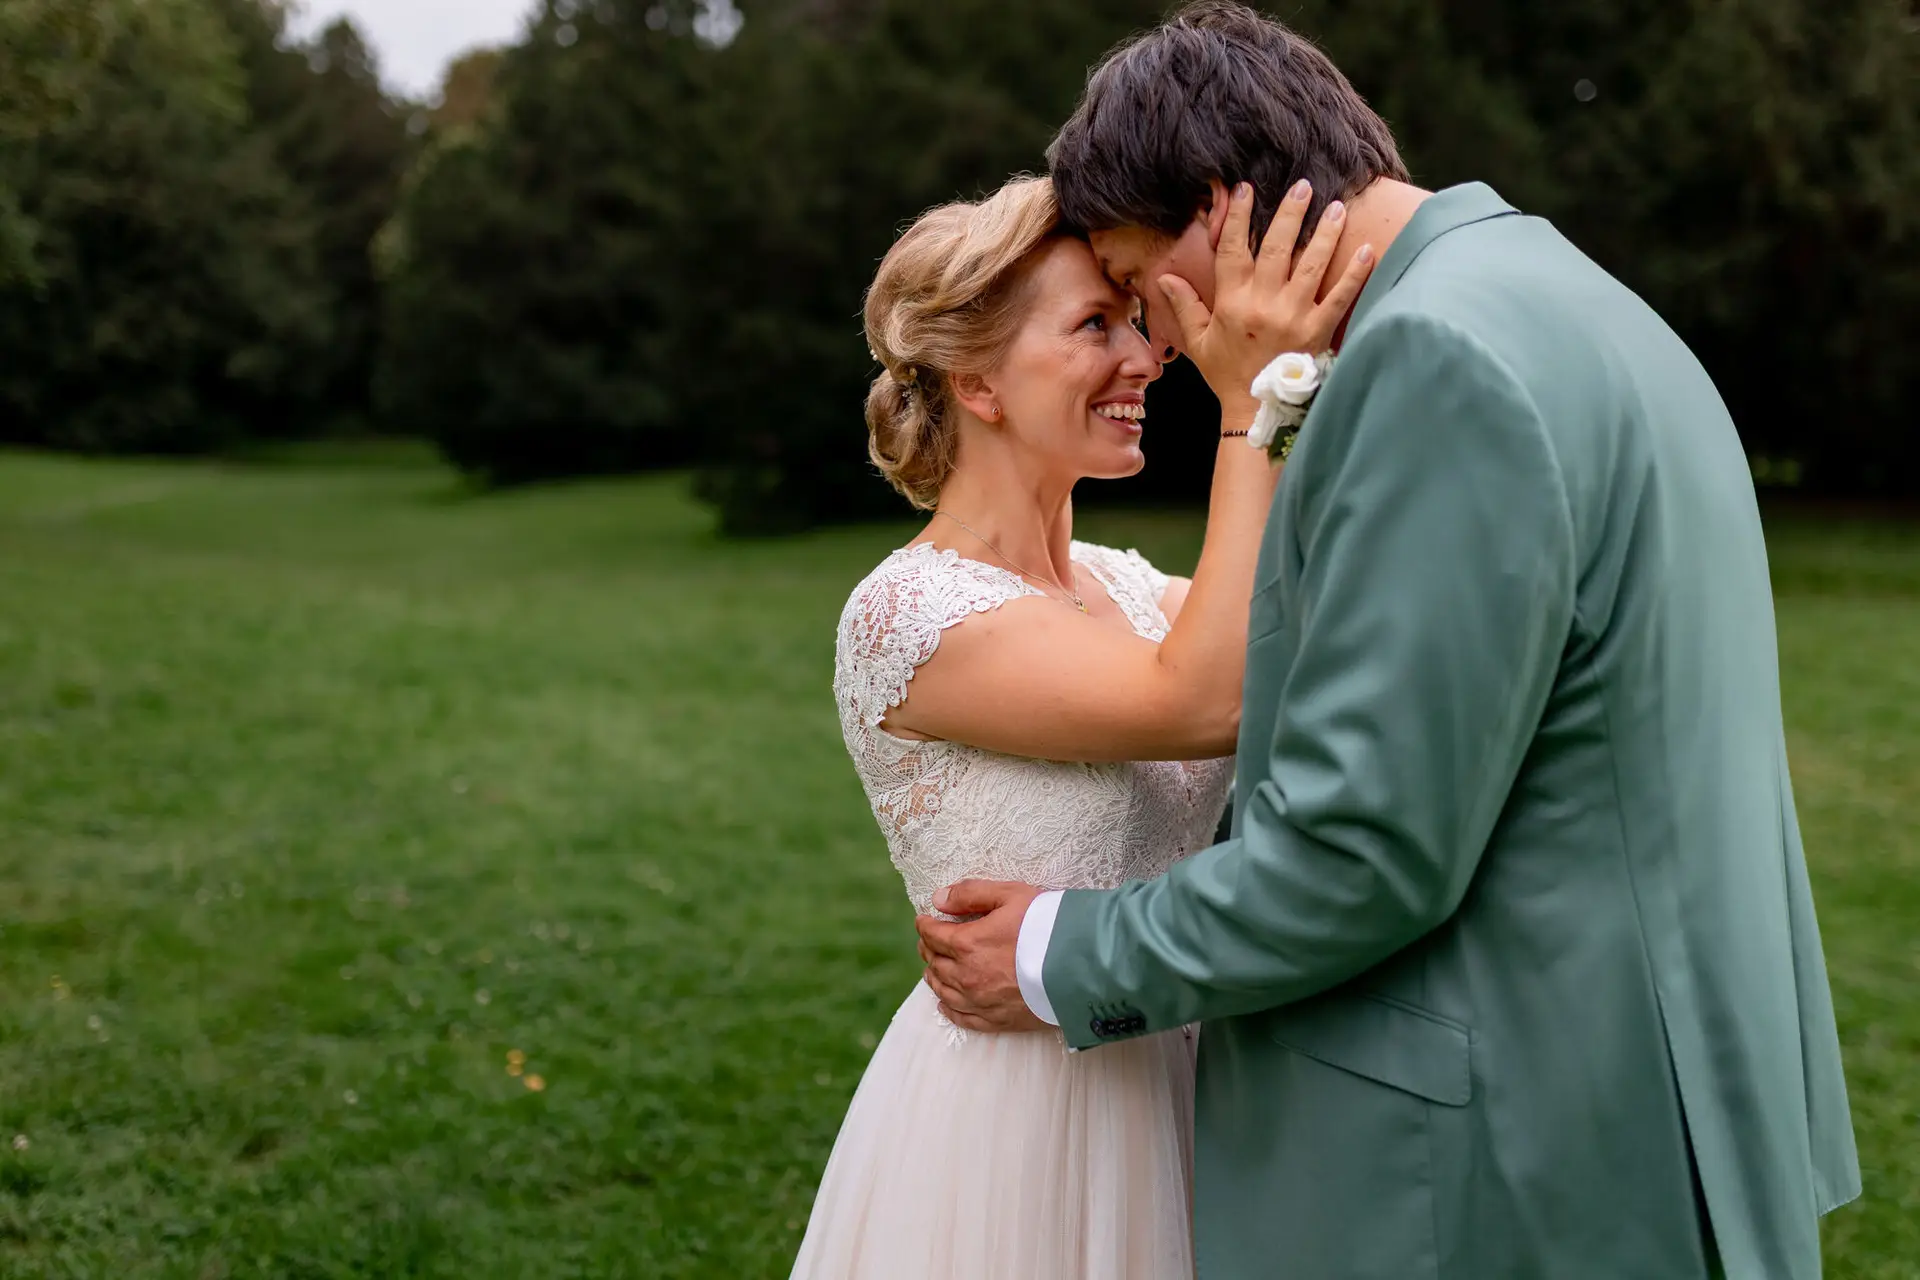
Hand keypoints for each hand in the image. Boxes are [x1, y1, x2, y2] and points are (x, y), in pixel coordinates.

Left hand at [915, 880, 1047, 1032]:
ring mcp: (980, 1002)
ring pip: (944, 991)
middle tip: (928, 942)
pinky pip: (963, 1018)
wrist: (1080, 967)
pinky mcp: (997, 1020)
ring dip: (934, 978)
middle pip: (936, 963)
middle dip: (928, 950)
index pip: (933, 935)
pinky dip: (948, 1010)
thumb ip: (971, 894)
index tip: (923, 920)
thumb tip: (938, 899)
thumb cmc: (1047, 925)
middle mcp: (967, 976)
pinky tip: (944, 1006)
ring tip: (932, 969)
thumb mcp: (1010, 895)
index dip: (925, 925)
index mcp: (967, 944)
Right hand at [1159, 180, 1374, 420]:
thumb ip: (1185, 306)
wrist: (1255, 410)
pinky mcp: (1318, 330)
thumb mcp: (1198, 341)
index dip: (1238, 217)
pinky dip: (1354, 274)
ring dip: (1325, 232)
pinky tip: (1367, 250)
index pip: (1234, 249)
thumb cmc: (1227, 374)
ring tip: (1336, 206)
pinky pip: (1340, 297)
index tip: (1245, 190)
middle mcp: (1263, 303)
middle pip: (1278, 246)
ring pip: (1312, 264)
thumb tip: (1166, 277)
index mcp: (1233, 302)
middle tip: (1302, 185)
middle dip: (1290, 212)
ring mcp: (1294, 315)